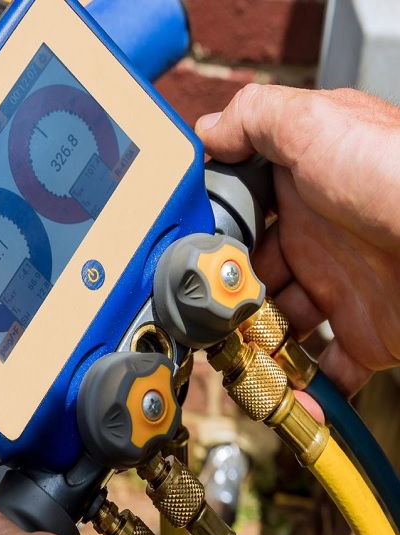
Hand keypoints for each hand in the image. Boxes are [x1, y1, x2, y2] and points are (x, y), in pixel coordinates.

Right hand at [196, 84, 399, 395]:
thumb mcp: (315, 121)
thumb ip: (253, 118)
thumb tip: (206, 130)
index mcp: (302, 194)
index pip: (241, 221)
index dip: (213, 242)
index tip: (187, 263)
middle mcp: (320, 242)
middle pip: (253, 281)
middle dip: (226, 302)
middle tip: (205, 317)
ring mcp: (343, 290)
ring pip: (280, 329)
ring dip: (254, 347)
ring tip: (233, 357)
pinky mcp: (369, 335)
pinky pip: (328, 371)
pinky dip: (305, 389)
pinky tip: (283, 392)